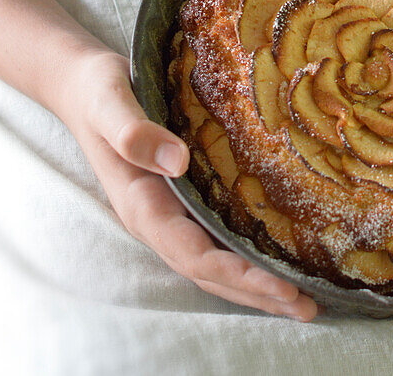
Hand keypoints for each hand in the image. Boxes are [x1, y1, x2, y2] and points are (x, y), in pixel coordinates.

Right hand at [60, 48, 318, 320]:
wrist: (84, 85)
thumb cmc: (97, 92)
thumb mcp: (109, 104)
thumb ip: (133, 133)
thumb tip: (177, 161)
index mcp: (142, 206)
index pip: (193, 254)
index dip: (237, 274)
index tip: (279, 285)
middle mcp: (160, 218)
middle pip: (211, 270)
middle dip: (257, 292)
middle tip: (308, 308)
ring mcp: (172, 210)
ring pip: (217, 259)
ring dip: (257, 283)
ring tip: (304, 300)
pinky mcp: (186, 195)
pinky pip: (219, 233)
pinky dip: (249, 253)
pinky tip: (281, 254)